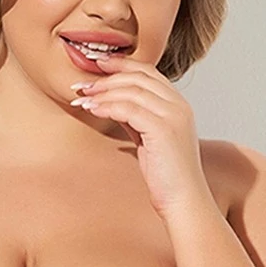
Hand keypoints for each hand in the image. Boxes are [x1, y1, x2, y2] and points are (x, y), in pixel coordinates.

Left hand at [70, 55, 214, 217]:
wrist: (183, 201)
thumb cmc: (167, 177)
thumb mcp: (150, 141)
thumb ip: (137, 120)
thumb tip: (113, 106)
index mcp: (178, 105)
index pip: (148, 72)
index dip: (121, 65)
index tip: (97, 66)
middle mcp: (179, 105)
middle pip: (139, 76)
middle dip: (107, 77)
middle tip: (82, 84)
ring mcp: (173, 115)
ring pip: (131, 90)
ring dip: (102, 92)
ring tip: (81, 98)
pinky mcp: (163, 129)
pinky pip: (128, 108)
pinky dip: (106, 106)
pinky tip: (91, 109)